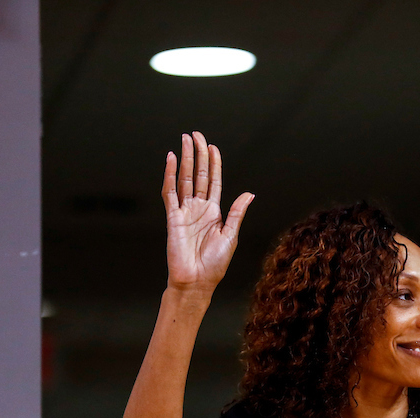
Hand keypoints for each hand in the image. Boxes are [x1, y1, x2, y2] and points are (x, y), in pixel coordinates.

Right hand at [161, 130, 253, 293]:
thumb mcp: (230, 236)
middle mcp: (198, 209)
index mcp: (214, 212)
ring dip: (185, 159)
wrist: (197, 281)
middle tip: (195, 135)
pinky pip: (170, 192)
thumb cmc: (215, 264)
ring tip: (184, 140)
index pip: (213, 181)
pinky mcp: (172, 218)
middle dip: (197, 154)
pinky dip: (170, 175)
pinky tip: (172, 160)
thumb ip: (236, 213)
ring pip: (184, 179)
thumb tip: (249, 194)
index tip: (212, 147)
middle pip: (198, 175)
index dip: (213, 163)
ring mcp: (184, 212)